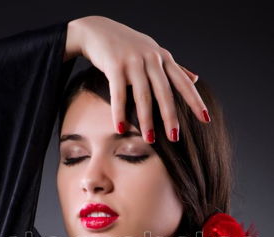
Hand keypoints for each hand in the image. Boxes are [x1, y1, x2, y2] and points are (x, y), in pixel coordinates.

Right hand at [65, 15, 207, 143]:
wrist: (98, 30)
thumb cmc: (128, 46)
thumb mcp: (154, 53)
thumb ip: (175, 68)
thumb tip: (196, 78)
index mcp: (163, 58)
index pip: (183, 83)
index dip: (195, 101)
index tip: (206, 119)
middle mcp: (151, 59)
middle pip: (164, 93)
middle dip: (170, 117)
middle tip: (175, 138)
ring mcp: (133, 61)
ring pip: (143, 96)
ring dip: (146, 120)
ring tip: (150, 140)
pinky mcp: (114, 65)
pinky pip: (118, 93)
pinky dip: (119, 112)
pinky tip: (121, 128)